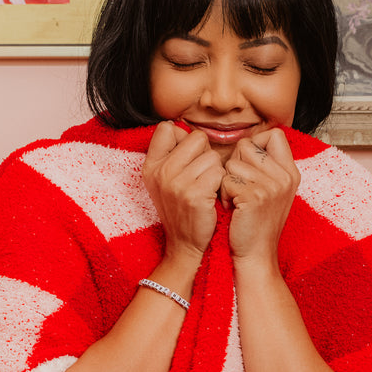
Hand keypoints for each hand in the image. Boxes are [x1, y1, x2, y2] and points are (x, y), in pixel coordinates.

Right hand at [142, 121, 221, 259]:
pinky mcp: (195, 195)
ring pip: (212, 156)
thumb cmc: (181, 209)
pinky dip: (220, 184)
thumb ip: (169, 153)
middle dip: (205, 154)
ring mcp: (176, 183)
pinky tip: (212, 197)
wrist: (184, 245)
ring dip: (215, 171)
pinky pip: (219, 172)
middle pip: (197, 138)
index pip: (167, 128)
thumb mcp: (164, 181)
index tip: (186, 159)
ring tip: (206, 188)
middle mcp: (160, 172)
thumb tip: (180, 126)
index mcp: (150, 165)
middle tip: (201, 176)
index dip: (184, 139)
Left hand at [221, 129, 299, 267]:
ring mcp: (272, 186)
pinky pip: (226, 181)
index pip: (274, 134)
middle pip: (246, 145)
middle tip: (240, 190)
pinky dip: (224, 196)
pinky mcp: (255, 196)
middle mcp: (285, 176)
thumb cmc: (255, 223)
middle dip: (235, 165)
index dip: (255, 144)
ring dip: (226, 183)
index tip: (249, 167)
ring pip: (232, 163)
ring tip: (237, 202)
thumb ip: (265, 166)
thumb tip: (246, 142)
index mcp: (290, 172)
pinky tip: (233, 210)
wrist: (256, 255)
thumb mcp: (270, 191)